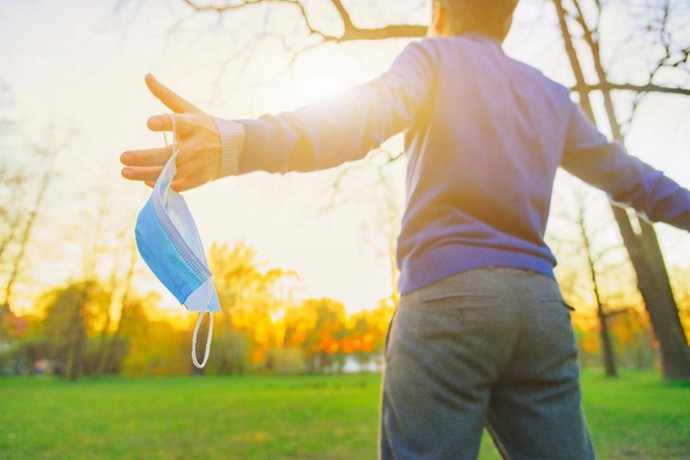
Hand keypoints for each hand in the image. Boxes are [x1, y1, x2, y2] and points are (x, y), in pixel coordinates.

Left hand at [120, 74, 220, 191]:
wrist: (234, 148)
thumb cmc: (204, 125)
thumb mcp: (188, 108)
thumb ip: (166, 95)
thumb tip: (147, 76)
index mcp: (193, 125)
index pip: (178, 123)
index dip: (164, 123)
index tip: (149, 123)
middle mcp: (196, 146)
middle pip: (170, 154)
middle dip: (145, 157)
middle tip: (123, 156)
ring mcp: (199, 164)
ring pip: (171, 173)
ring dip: (146, 174)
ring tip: (125, 172)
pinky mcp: (200, 179)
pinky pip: (178, 186)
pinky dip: (162, 185)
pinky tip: (145, 182)